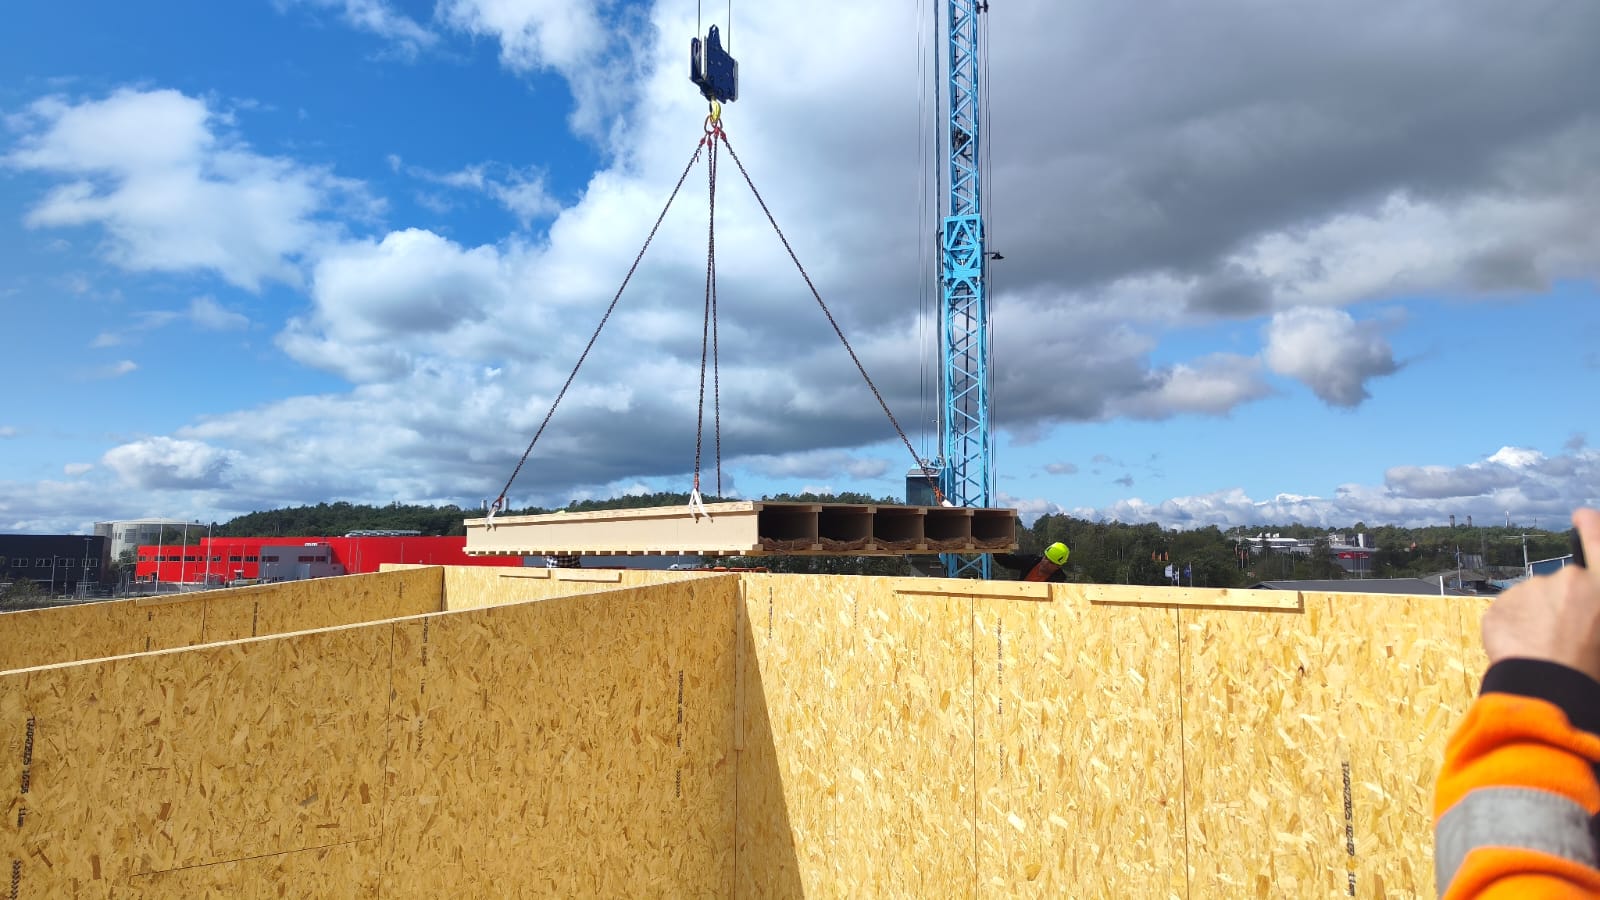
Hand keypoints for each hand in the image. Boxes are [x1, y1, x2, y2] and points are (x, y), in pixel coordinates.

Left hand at [1481, 508, 1599, 680]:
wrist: (1552, 690)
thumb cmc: (1591, 672)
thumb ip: (1590, 609)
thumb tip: (1581, 612)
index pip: (1597, 541)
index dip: (1589, 526)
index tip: (1581, 514)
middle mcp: (1571, 580)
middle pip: (1561, 587)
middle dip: (1558, 608)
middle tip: (1562, 641)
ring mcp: (1532, 590)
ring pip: (1531, 603)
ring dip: (1534, 621)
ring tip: (1544, 654)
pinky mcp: (1501, 604)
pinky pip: (1507, 617)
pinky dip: (1512, 632)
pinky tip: (1523, 655)